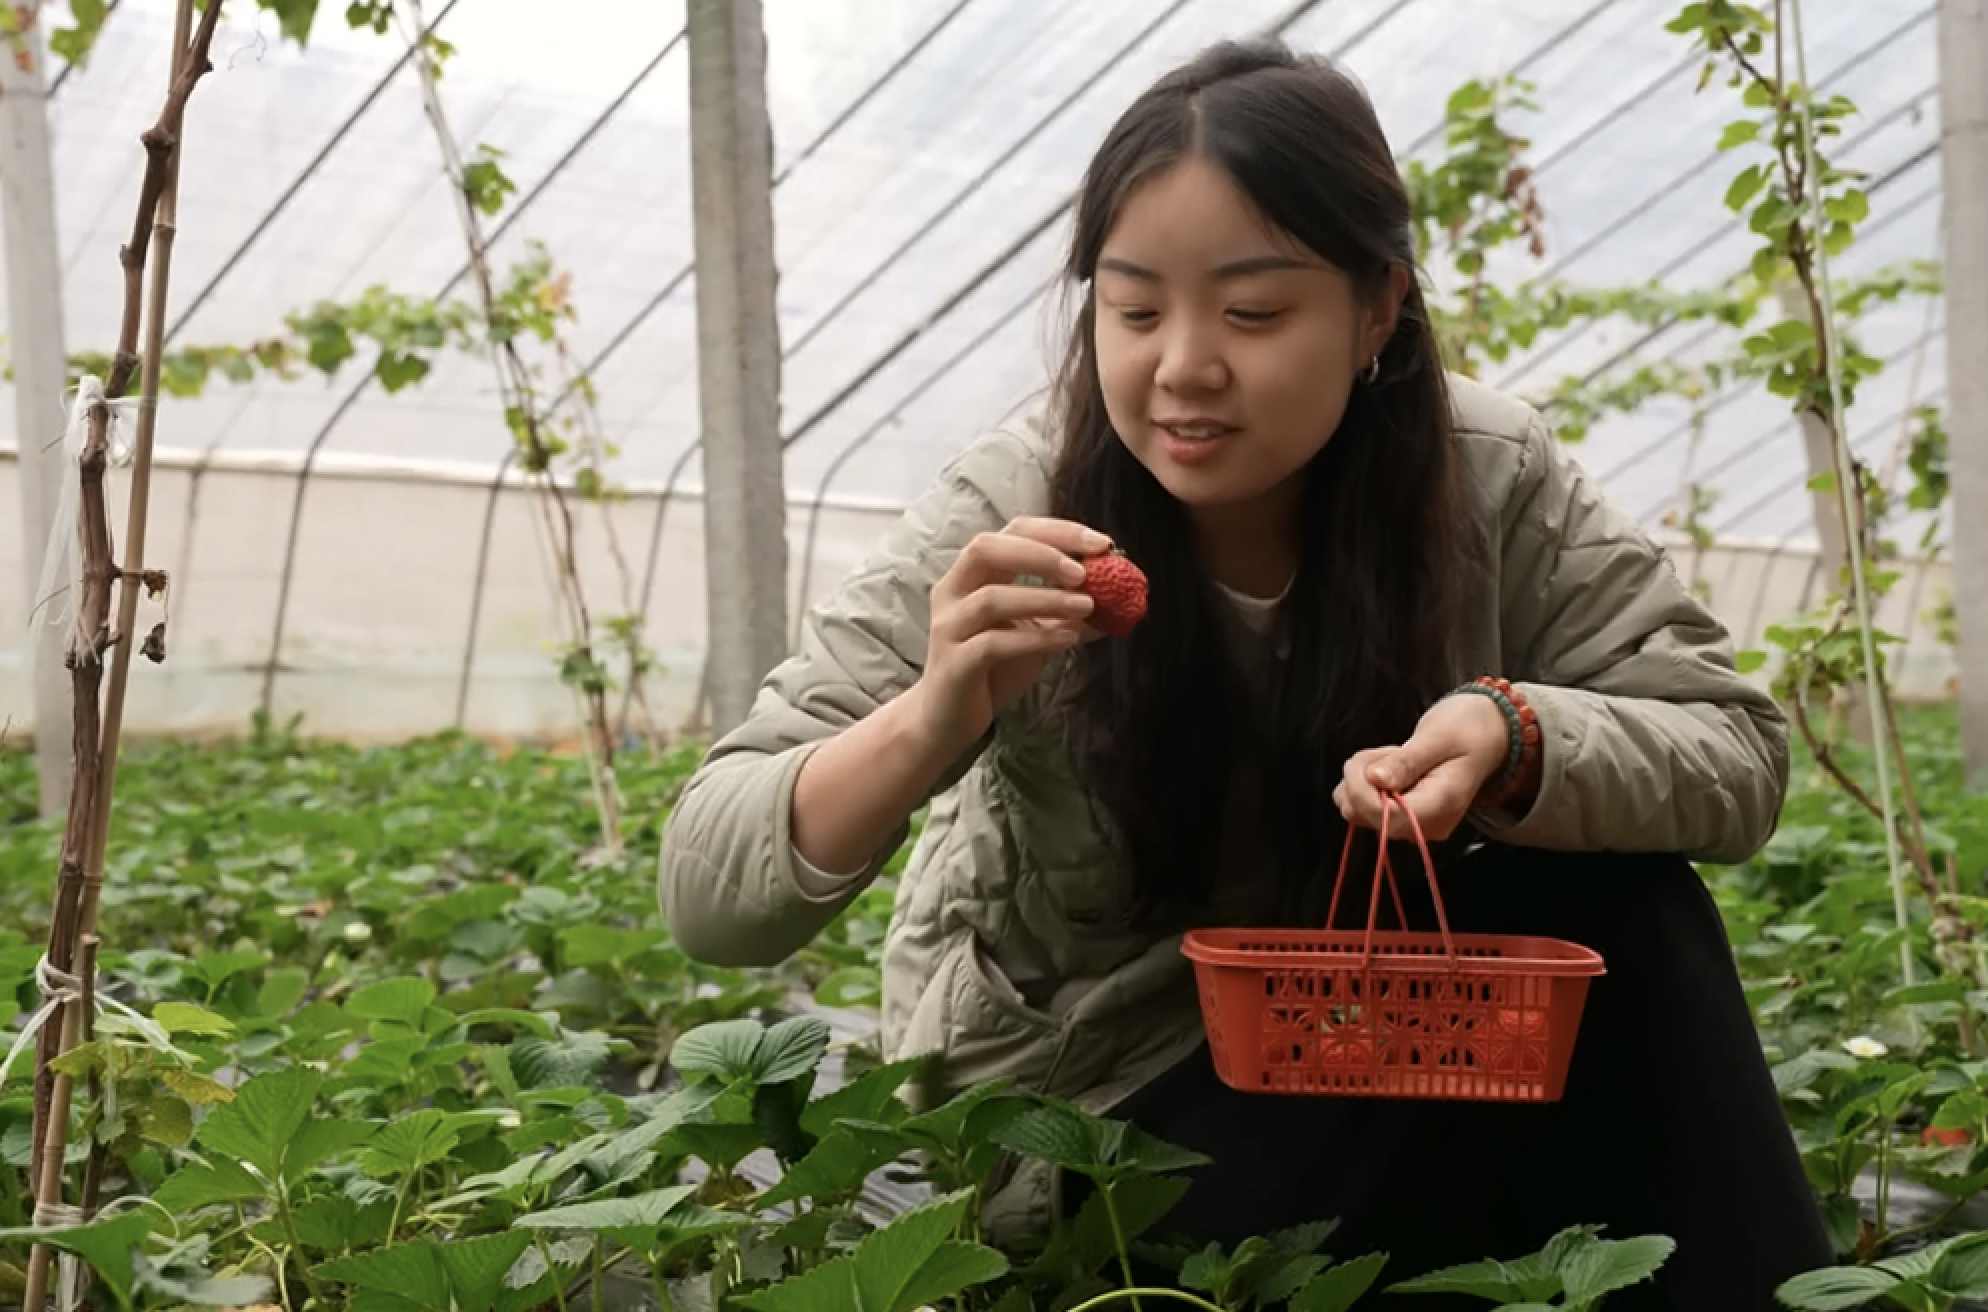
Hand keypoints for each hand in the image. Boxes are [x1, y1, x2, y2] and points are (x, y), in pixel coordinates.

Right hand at [908, 516, 1110, 755]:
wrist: (950, 719)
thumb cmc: (992, 669)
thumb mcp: (1037, 635)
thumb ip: (1069, 616)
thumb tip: (1119, 602)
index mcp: (973, 574)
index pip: (1012, 532)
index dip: (1057, 532)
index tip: (1101, 544)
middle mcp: (953, 592)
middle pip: (987, 549)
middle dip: (1041, 554)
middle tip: (1084, 572)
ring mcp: (949, 627)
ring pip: (991, 598)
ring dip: (1045, 599)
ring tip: (1086, 607)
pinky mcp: (954, 663)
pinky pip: (992, 644)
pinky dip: (1034, 639)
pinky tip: (1066, 641)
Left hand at [1334, 692, 1511, 840]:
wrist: (1489, 734)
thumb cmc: (1469, 730)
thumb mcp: (1439, 736)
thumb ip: (1407, 761)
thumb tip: (1376, 780)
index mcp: (1441, 807)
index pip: (1386, 817)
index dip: (1362, 790)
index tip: (1365, 759)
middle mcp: (1427, 825)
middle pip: (1366, 816)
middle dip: (1360, 779)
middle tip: (1385, 752)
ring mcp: (1414, 823)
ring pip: (1359, 812)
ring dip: (1360, 780)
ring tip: (1391, 757)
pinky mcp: (1402, 816)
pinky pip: (1364, 807)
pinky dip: (1364, 784)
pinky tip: (1388, 768)